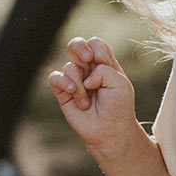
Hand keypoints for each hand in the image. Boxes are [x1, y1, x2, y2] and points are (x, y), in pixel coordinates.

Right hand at [49, 37, 137, 152]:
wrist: (111, 130)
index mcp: (104, 65)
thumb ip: (103, 70)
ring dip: (79, 84)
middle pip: (76, 45)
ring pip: (69, 67)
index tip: (99, 60)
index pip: (95, 44)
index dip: (95, 48)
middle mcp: (88, 70)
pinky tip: (73, 91)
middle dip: (79, 47)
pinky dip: (63, 82)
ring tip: (88, 102)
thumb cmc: (119, 107)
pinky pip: (54, 78)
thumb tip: (84, 77)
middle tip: (87, 60)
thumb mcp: (120, 83)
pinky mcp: (63, 93)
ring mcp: (75, 81)